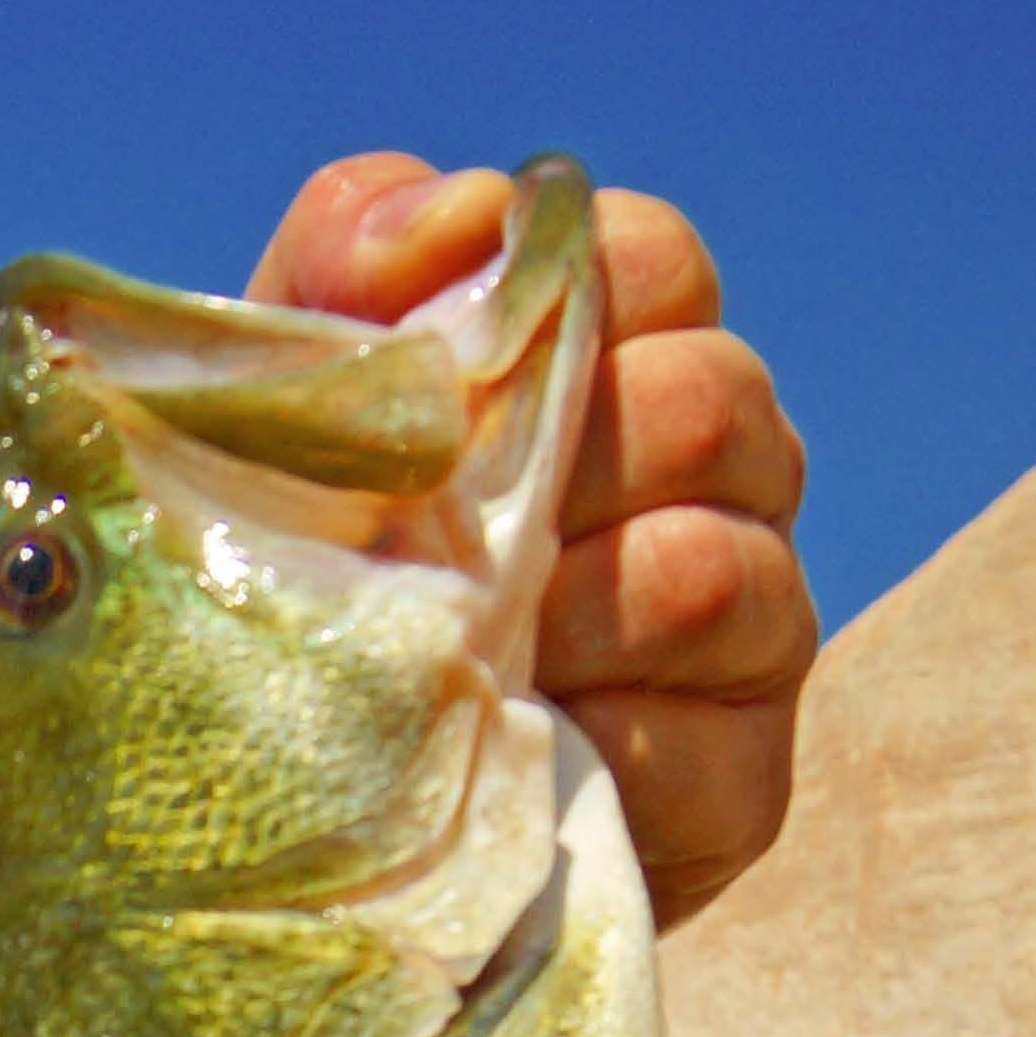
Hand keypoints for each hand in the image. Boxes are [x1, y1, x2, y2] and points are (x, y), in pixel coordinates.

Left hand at [252, 156, 814, 923]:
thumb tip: (454, 218)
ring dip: (562, 611)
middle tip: (428, 536)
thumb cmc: (305, 584)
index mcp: (624, 361)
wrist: (284, 818)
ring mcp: (751, 629)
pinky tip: (503, 758)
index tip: (439, 362)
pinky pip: (705, 746)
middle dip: (556, 460)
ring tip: (455, 654)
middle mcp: (719, 478)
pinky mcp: (741, 782)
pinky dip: (591, 748)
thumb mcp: (289, 420)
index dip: (562, 291)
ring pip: (716, 571)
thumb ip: (345, 272)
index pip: (657, 261)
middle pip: (709, 401)